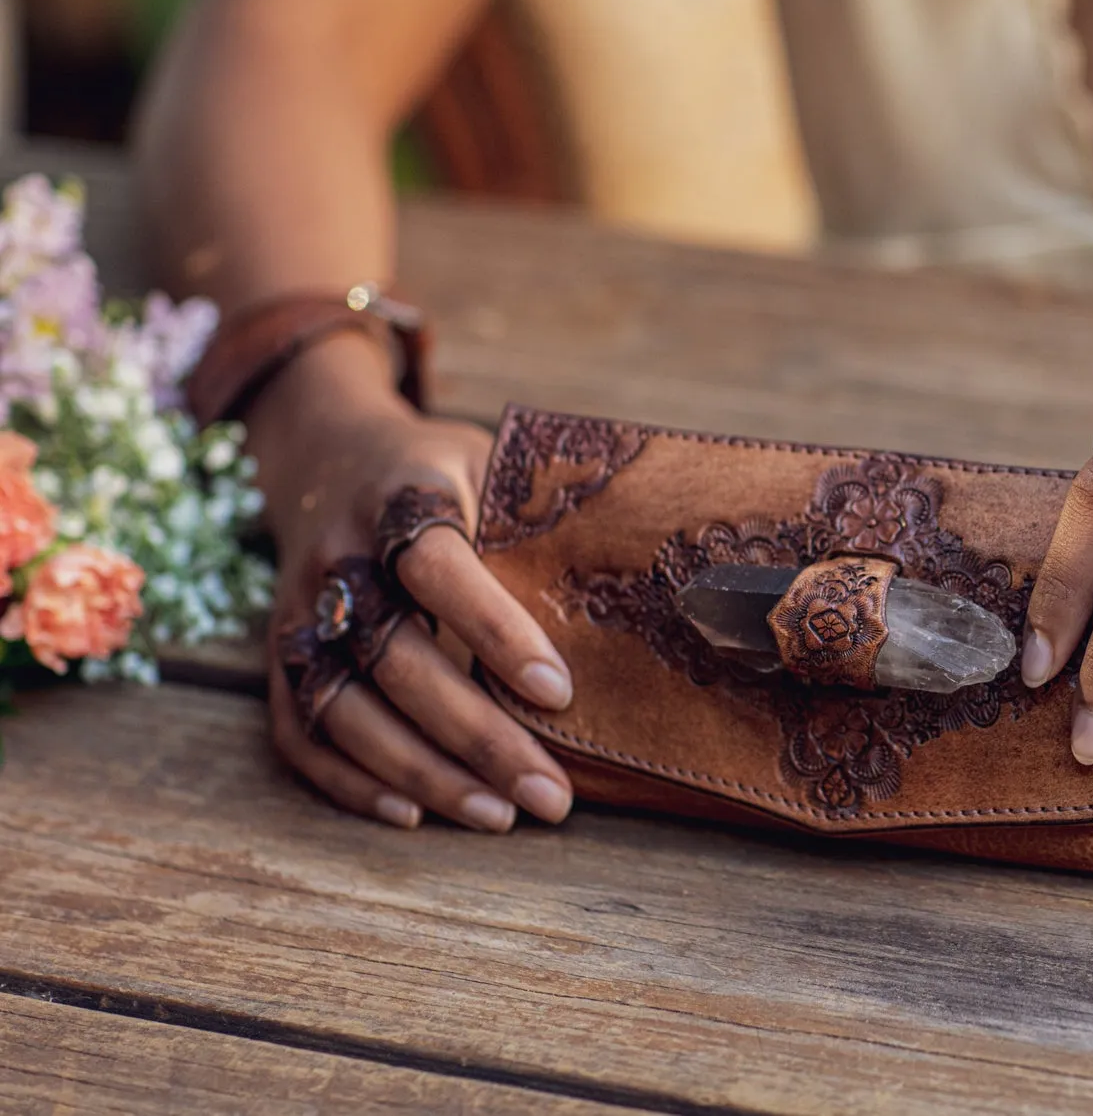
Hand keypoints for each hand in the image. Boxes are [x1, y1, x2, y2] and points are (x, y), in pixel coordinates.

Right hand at [254, 337, 575, 831]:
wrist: (328, 456)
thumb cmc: (442, 471)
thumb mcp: (491, 462)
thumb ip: (537, 519)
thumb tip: (634, 592)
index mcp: (400, 498)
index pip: (437, 568)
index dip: (495, 632)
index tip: (559, 693)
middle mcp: (338, 559)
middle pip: (397, 661)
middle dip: (477, 736)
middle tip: (550, 794)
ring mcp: (298, 614)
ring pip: (346, 711)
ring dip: (422, 774)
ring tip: (499, 816)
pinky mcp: (278, 659)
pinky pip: (300, 733)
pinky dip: (351, 782)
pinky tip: (415, 814)